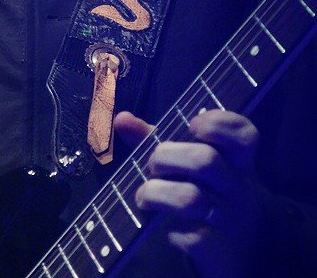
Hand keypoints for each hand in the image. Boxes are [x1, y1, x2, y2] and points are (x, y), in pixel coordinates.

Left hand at [114, 109, 264, 277]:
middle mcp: (237, 185)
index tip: (193, 123)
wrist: (241, 246)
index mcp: (235, 158)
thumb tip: (122, 119)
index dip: (219, 124)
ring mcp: (229, 217)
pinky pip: (189, 235)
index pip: (244, 134)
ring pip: (191, 198)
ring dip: (157, 193)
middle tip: (152, 165)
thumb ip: (156, 137)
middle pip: (206, 161)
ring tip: (144, 195)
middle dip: (166, 156)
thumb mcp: (191, 160)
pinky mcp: (216, 248)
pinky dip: (170, 229)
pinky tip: (164, 225)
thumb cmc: (206, 188)